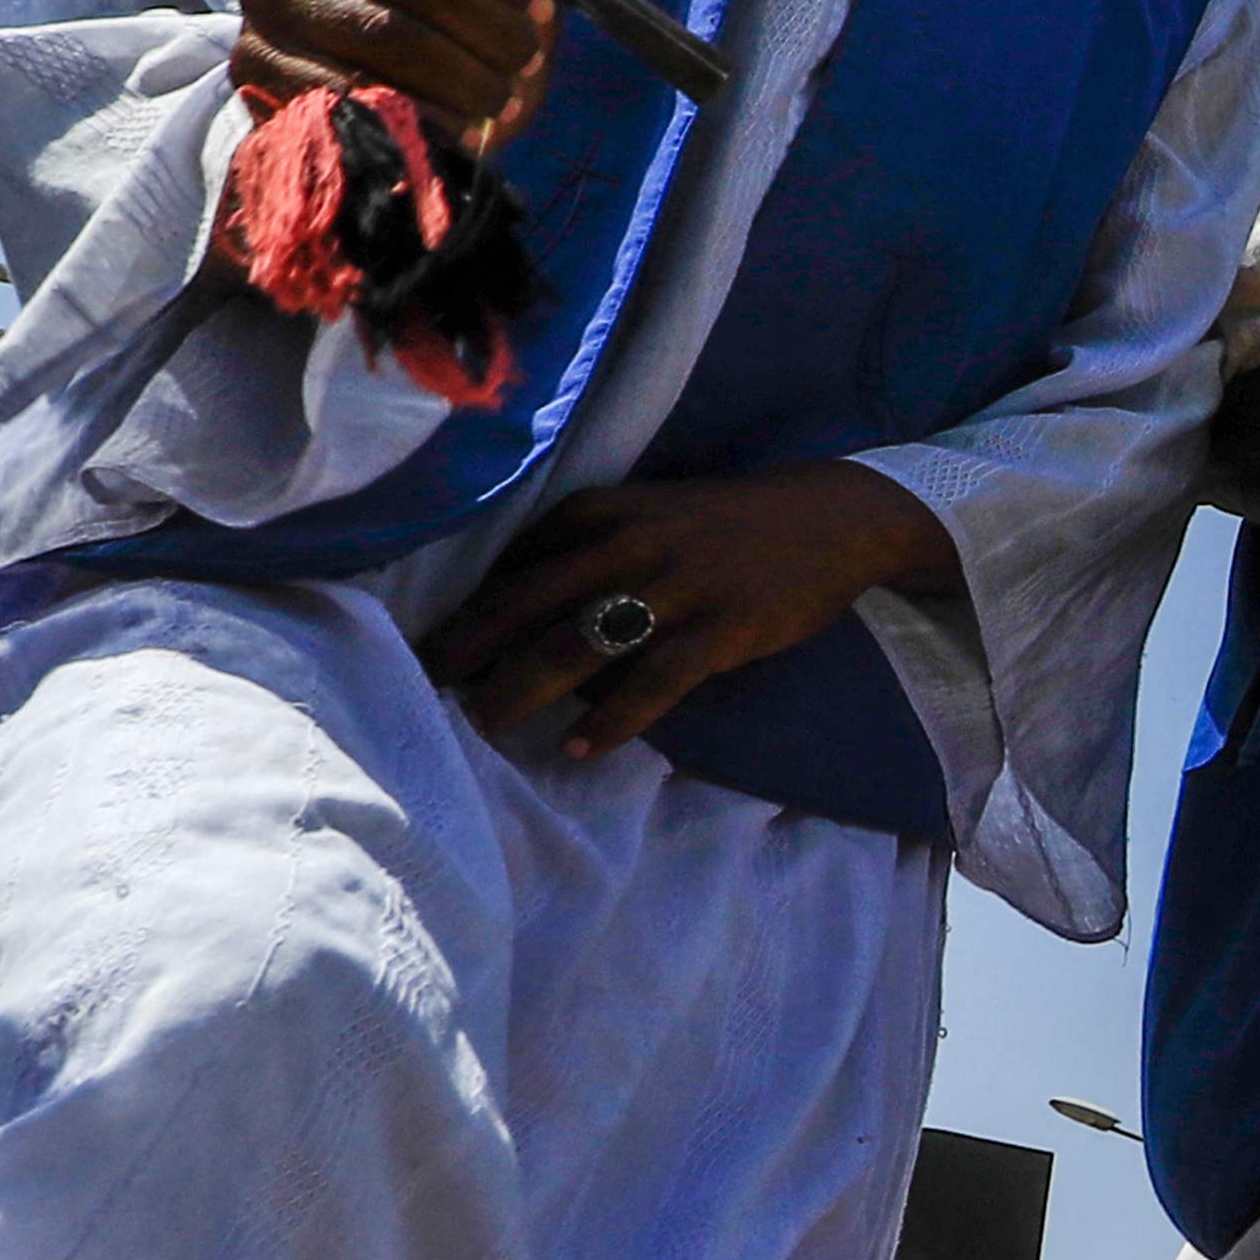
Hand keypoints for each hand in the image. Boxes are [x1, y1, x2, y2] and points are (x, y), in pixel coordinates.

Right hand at [232, 0, 555, 146]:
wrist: (313, 94)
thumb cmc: (399, 34)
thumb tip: (540, 2)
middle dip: (490, 25)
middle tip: (523, 61)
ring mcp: (271, 2)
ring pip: (390, 32)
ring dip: (464, 75)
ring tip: (498, 100)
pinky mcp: (255, 65)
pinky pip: (352, 90)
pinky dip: (420, 116)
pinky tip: (456, 133)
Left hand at [422, 462, 953, 757]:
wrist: (833, 518)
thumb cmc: (728, 523)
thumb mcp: (647, 512)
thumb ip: (584, 547)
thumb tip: (512, 602)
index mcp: (602, 510)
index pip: (513, 564)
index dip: (466, 609)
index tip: (427, 647)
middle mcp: (630, 543)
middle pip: (528, 606)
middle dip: (470, 651)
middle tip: (426, 689)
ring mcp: (679, 587)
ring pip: (578, 645)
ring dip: (521, 690)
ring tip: (483, 724)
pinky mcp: (723, 629)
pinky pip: (653, 682)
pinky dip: (611, 720)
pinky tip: (578, 748)